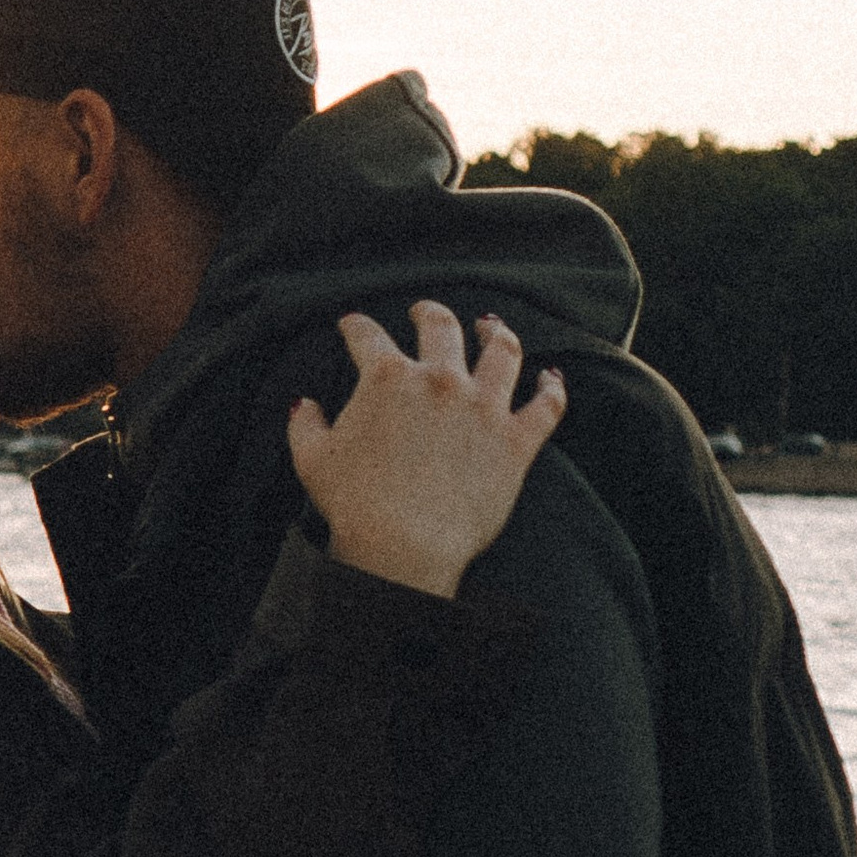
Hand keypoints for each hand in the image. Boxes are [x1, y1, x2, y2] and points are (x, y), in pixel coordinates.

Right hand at [289, 301, 565, 599]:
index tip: (352, 326)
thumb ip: (305, 424)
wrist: (404, 545)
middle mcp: (440, 380)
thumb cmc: (353, 504)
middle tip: (423, 311)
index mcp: (387, 378)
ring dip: (496, 333)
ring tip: (491, 327)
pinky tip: (551, 377)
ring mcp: (484, 407)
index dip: (356, 327)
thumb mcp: (312, 460)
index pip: (367, 336)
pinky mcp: (516, 441)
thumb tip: (304, 404)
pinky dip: (552, 387)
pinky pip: (547, 405)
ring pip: (502, 352)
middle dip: (429, 313)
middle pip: (440, 328)